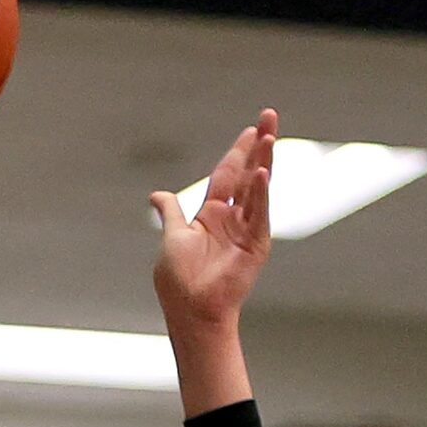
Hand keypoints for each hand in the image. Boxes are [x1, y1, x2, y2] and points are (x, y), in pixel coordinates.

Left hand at [150, 110, 275, 332]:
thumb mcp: (172, 238)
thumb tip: (157, 195)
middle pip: (247, 173)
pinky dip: (259, 195)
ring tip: (269, 135)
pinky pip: (258, 214)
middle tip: (269, 116)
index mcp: (212, 215)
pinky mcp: (255, 244)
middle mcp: (233, 218)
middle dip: (258, 145)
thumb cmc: (179, 280)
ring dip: (263, 161)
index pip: (228, 174)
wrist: (192, 311)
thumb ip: (171, 213)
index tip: (251, 129)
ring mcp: (246, 230)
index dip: (238, 151)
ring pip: (257, 188)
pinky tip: (260, 173)